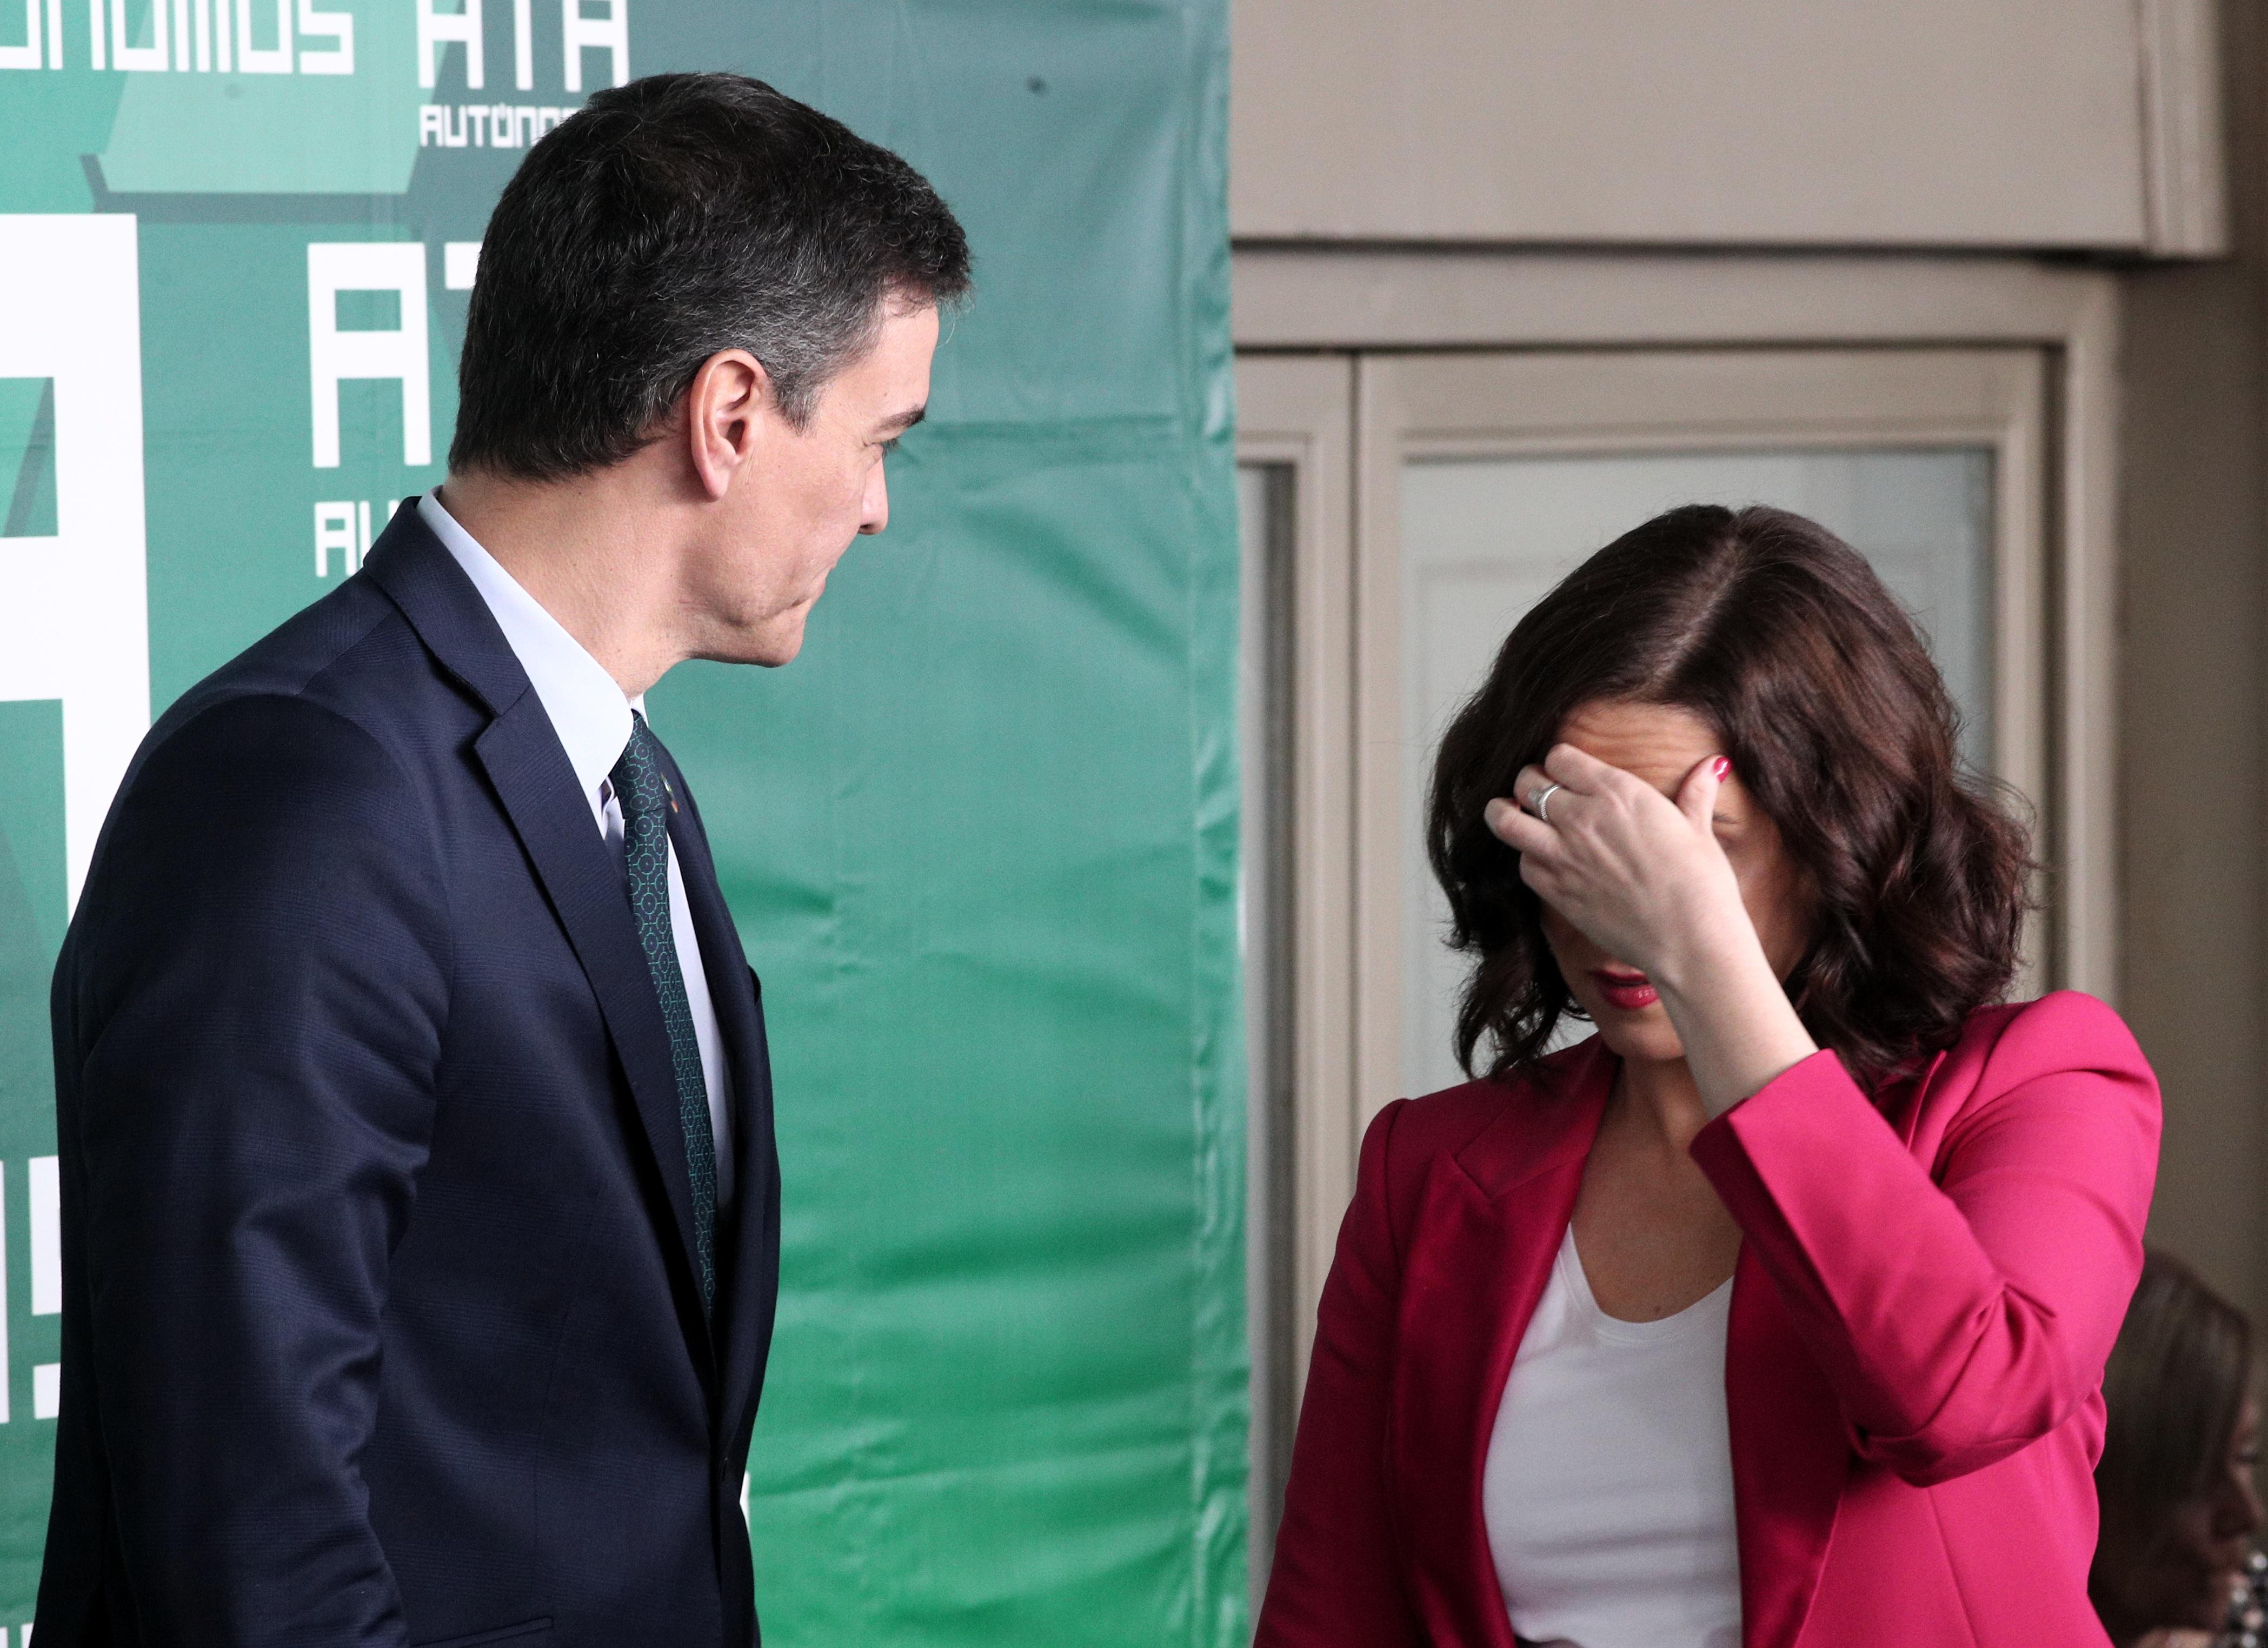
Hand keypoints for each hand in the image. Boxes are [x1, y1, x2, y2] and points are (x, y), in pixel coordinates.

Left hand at [1482, 743, 1748, 988]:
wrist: (1689, 940)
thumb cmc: (1702, 886)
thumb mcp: (1699, 831)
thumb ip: (1695, 794)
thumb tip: (1712, 766)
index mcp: (1618, 792)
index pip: (1560, 756)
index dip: (1559, 762)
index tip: (1564, 772)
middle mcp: (1582, 817)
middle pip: (1528, 782)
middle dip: (1529, 783)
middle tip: (1536, 792)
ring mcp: (1563, 855)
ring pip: (1506, 820)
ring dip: (1505, 813)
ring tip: (1510, 813)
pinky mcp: (1556, 891)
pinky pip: (1521, 864)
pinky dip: (1526, 858)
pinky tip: (1539, 860)